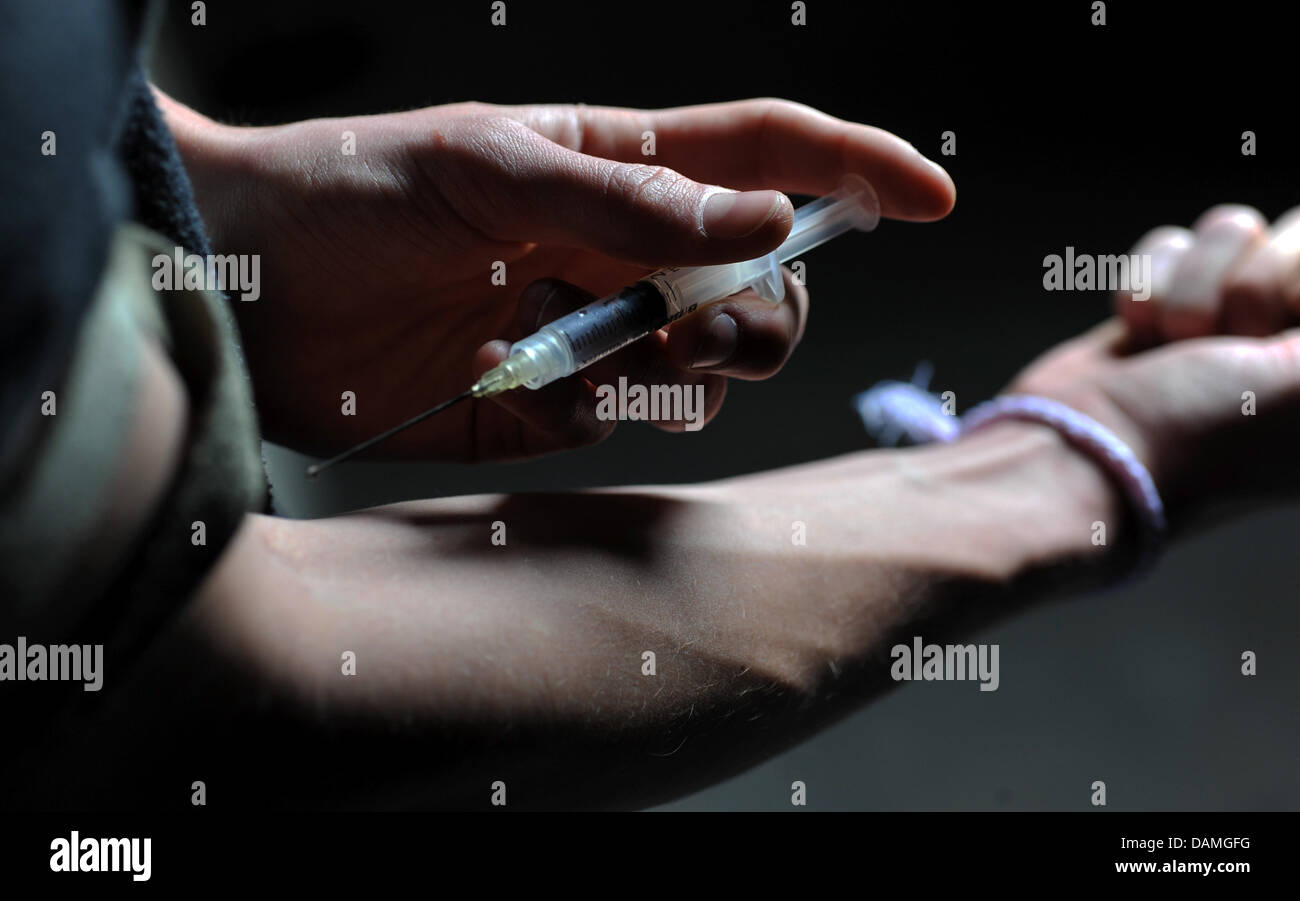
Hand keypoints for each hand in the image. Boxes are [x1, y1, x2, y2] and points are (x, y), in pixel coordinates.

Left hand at [168, 96, 953, 460]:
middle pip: (762, 284)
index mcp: (616, 169)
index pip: (767, 155)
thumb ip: (625, 199)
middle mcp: (618, 251)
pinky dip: (605, 414)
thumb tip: (767, 216)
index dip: (857, 169)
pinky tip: (540, 389)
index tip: (932, 198)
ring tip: (617, 355)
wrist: (244, 287)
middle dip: (766, 309)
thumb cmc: (348, 192)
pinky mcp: (546, 406)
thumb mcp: (483, 167)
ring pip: (709, 362)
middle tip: (700, 323)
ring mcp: (587, 331)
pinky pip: (624, 423)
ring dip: (695, 366)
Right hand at [1009, 204, 1299, 519]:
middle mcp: (1293, 339)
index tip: (1282, 335)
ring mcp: (1228, 320)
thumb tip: (1296, 309)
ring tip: (1175, 347)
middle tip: (1229, 349)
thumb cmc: (1202, 432)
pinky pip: (1171, 245)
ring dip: (1191, 289)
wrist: (1081, 454)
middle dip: (1249, 287)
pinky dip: (1147, 288)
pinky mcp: (1165, 307)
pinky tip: (1139, 338)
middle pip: (1294, 234)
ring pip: (1230, 230)